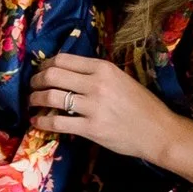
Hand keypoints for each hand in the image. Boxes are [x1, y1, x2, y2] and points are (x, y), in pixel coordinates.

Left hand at [28, 53, 192, 178]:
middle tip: (33, 86)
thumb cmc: (142, 105)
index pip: (63, 59)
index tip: (41, 71)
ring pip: (51, 97)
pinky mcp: (92, 129)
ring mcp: (93, 107)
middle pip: (52, 75)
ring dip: (35, 99)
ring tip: (33, 103)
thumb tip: (66, 72)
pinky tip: (37, 122)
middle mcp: (97, 84)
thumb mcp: (121, 79)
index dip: (45, 64)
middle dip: (36, 80)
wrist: (160, 132)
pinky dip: (42, 121)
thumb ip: (96, 74)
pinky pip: (57, 123)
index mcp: (104, 68)